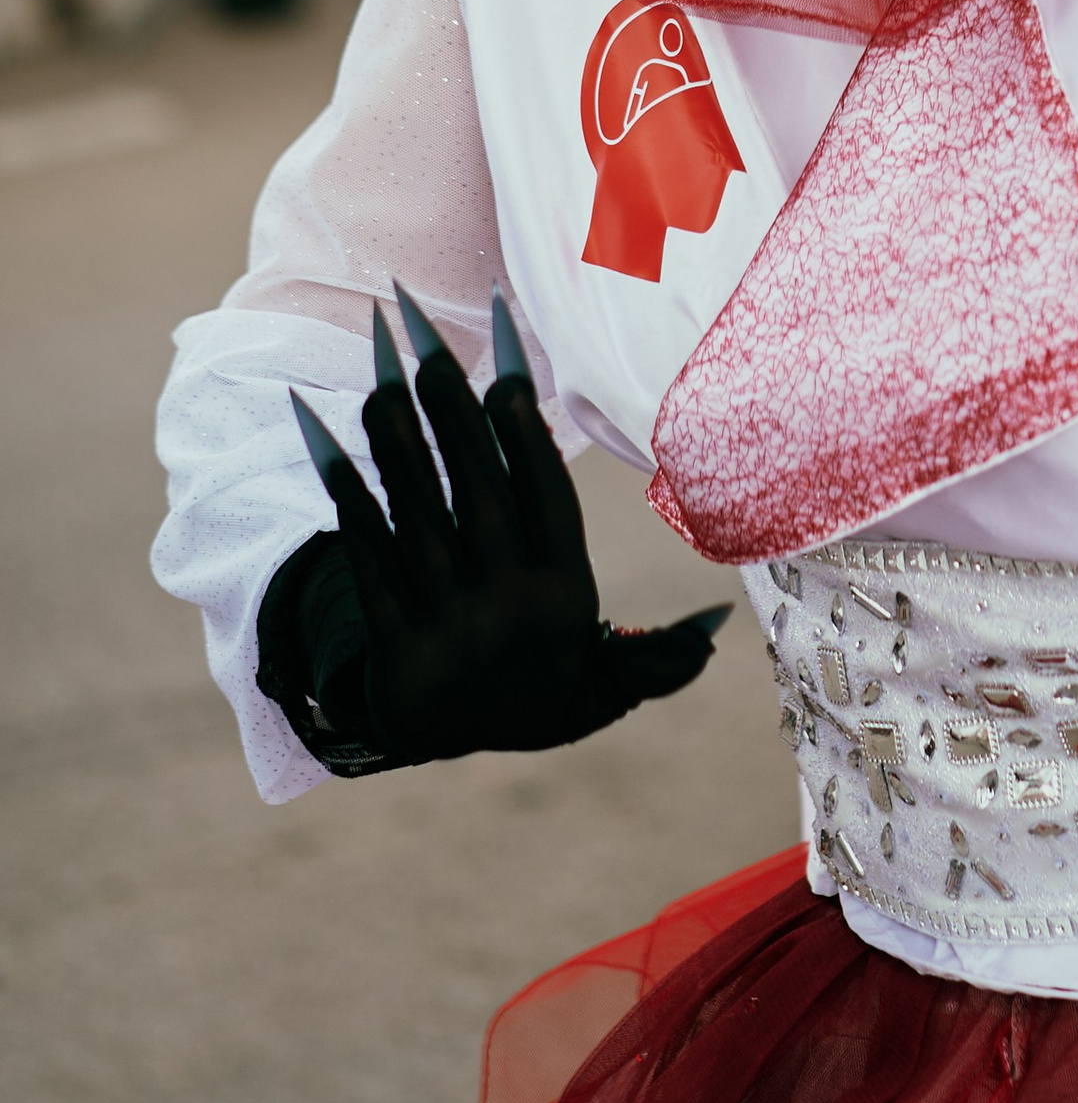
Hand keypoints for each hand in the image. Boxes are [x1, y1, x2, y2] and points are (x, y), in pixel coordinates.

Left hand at [285, 290, 726, 763]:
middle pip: (480, 494)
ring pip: (420, 517)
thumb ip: (658, 660)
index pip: (546, 499)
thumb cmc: (536, 692)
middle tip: (428, 348)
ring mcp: (445, 630)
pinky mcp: (389, 646)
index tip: (502, 376)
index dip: (523, 435)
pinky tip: (332, 447)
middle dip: (454, 416)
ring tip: (382, 377)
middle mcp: (507, 612)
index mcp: (564, 601)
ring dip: (399, 442)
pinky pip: (367, 556)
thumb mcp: (605, 686)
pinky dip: (349, 497)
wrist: (443, 755)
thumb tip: (721, 625)